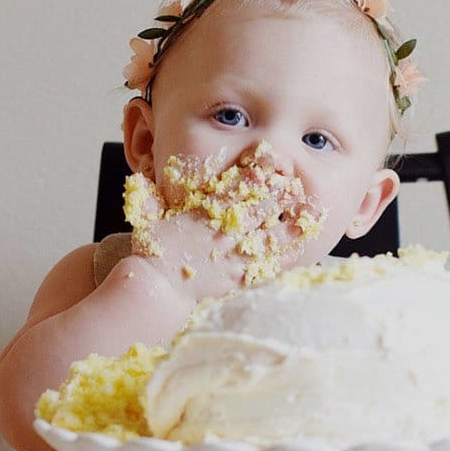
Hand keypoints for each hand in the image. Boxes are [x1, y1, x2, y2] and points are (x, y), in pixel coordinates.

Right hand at [125, 154, 325, 299]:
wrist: (157, 288)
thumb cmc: (152, 255)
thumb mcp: (146, 220)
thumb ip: (146, 198)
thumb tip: (137, 180)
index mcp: (206, 214)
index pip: (236, 189)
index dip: (257, 174)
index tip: (272, 162)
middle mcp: (225, 233)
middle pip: (260, 209)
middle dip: (280, 194)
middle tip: (299, 182)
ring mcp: (235, 256)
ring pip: (270, 235)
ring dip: (291, 223)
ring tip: (311, 212)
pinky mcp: (241, 277)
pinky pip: (269, 266)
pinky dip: (287, 257)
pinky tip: (302, 248)